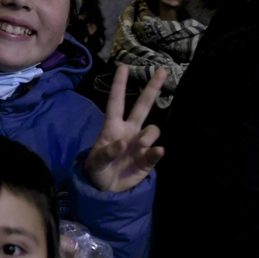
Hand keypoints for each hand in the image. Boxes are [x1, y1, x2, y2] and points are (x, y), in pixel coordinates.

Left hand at [84, 66, 166, 192]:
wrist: (105, 190)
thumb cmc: (97, 169)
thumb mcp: (96, 162)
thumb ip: (107, 152)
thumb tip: (124, 143)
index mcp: (113, 127)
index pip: (116, 102)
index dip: (119, 85)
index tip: (123, 67)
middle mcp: (129, 131)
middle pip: (143, 106)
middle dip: (152, 88)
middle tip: (163, 70)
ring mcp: (140, 144)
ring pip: (152, 130)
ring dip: (149, 134)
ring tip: (142, 143)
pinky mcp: (148, 159)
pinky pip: (156, 151)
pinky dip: (157, 151)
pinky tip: (156, 152)